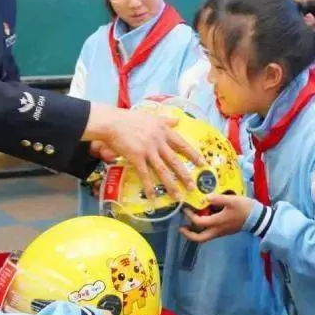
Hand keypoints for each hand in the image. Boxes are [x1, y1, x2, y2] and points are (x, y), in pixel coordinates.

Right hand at [85, 105, 203, 200]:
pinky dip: (149, 187)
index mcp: (163, 131)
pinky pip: (145, 175)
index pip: (182, 144)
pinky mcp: (137, 157)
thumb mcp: (151, 116)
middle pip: (174, 160)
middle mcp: (159, 141)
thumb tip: (178, 120)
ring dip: (171, 184)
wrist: (113, 122)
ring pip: (163, 170)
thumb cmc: (130, 118)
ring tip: (178, 196)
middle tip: (193, 187)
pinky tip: (153, 197)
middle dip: (185, 175)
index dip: (193, 155)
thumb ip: (166, 120)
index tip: (202, 163)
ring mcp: (148, 150)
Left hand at [179, 194, 256, 243]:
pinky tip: (203, 218)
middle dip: (188, 235)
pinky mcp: (224, 230)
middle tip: (181, 228)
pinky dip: (203, 228)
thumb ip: (218, 198)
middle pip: (199, 238)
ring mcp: (221, 232)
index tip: (185, 208)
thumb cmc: (244, 208)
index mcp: (217, 222)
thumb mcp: (232, 200)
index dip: (189, 215)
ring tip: (189, 223)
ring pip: (204, 237)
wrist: (257, 218)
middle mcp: (217, 230)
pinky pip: (210, 232)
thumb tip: (205, 197)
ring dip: (195, 232)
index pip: (198, 222)